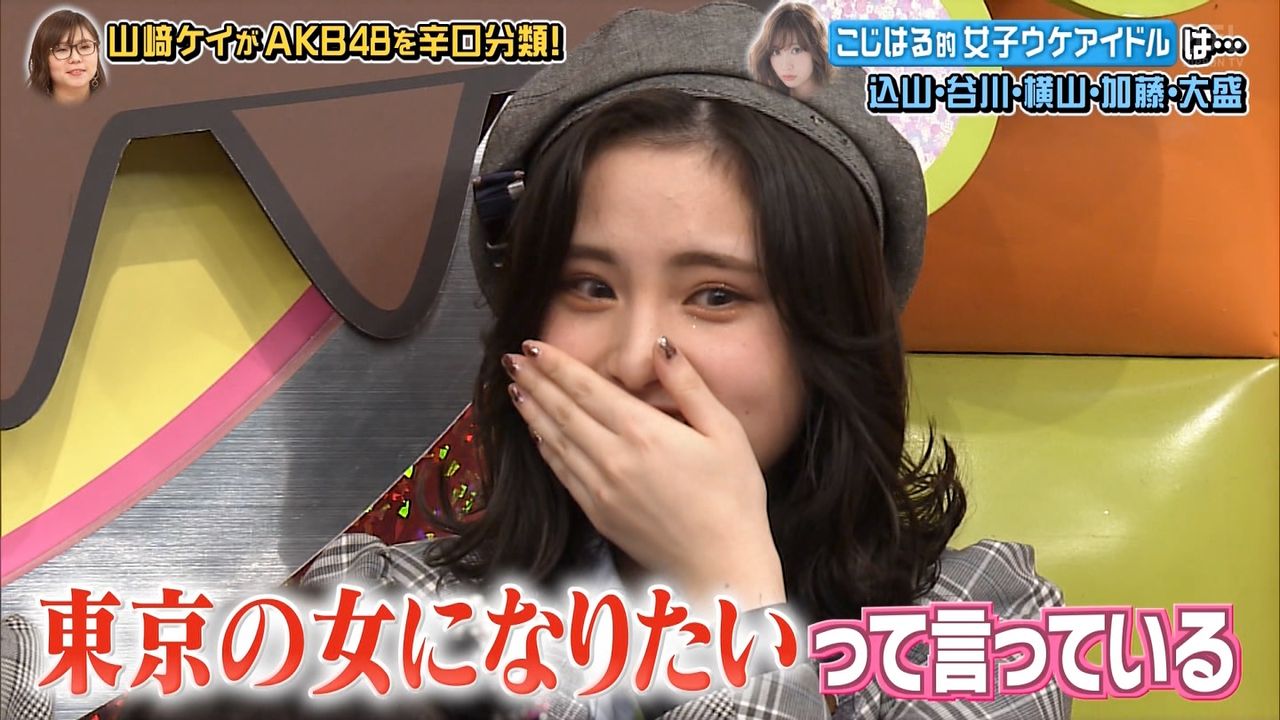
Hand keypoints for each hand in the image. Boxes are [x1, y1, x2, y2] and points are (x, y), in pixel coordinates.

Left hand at [502, 337, 785, 607]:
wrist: (721, 566)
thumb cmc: (732, 498)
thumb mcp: (725, 432)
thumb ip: (689, 386)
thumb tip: (661, 347)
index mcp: (643, 432)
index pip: (587, 388)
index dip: (557, 364)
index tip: (533, 345)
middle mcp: (614, 458)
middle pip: (563, 411)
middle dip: (536, 381)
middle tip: (512, 359)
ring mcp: (601, 489)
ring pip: (555, 441)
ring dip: (533, 412)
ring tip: (516, 389)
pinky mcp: (598, 514)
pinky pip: (563, 473)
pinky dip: (546, 449)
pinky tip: (537, 435)